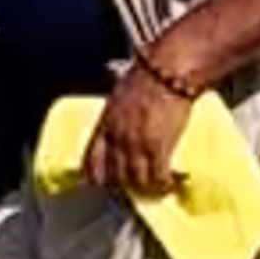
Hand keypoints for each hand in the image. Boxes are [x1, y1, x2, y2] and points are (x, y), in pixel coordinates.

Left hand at [93, 56, 194, 200]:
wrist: (166, 71)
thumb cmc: (145, 76)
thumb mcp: (119, 94)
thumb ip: (116, 110)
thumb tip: (116, 109)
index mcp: (106, 123)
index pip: (92, 159)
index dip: (93, 175)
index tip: (96, 183)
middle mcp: (118, 137)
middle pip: (115, 175)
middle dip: (122, 185)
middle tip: (132, 187)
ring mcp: (137, 144)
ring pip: (136, 180)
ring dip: (144, 187)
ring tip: (152, 186)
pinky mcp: (158, 147)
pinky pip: (157, 176)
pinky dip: (162, 184)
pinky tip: (167, 184)